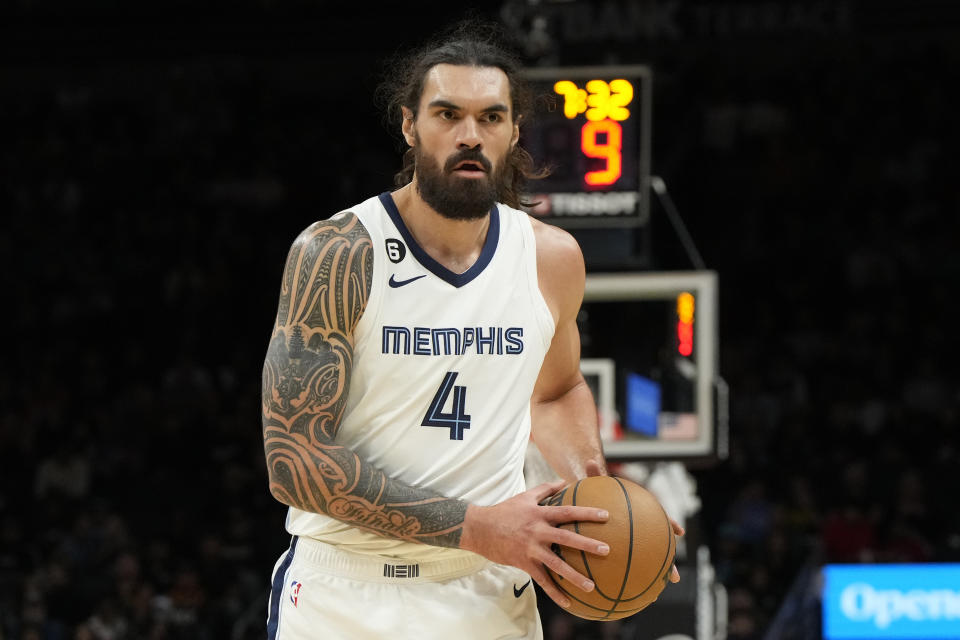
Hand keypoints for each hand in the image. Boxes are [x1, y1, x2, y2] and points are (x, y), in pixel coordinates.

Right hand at [460, 480, 609, 608]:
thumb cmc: (504, 511)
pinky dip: (555, 592)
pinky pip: (542, 580)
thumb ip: (546, 489)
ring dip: (575, 576)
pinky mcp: (524, 563)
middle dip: (587, 544)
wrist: (480, 528)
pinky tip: (568, 603)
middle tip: (607, 550)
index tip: (606, 515)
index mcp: (539, 514)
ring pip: (556, 564)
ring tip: (592, 586)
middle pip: (566, 537)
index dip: (586, 513)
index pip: (567, 511)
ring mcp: (530, 549)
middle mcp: (537, 531)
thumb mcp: (525, 496)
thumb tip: (564, 481)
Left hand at [584, 460, 683, 583]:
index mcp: (639, 510)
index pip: (658, 515)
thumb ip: (594, 475)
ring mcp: (632, 538)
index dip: (669, 523)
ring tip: (655, 594)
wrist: (590, 498)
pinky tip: (624, 594)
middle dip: (668, 561)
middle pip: (658, 545)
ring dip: (652, 576)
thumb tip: (590, 461)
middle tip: (675, 575)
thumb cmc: (594, 491)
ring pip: (646, 559)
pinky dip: (625, 578)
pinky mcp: (620, 548)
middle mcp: (640, 526)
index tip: (678, 531)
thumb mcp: (594, 483)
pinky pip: (624, 565)